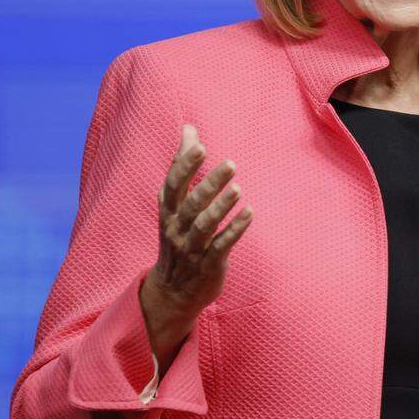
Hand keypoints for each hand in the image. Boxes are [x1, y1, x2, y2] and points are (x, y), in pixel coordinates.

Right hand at [138, 124, 252, 371]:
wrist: (172, 291)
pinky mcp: (208, 265)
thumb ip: (182, 164)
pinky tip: (249, 213)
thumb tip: (189, 128)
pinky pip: (221, 247)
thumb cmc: (178, 233)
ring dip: (221, 207)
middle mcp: (176, 228)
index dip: (184, 165)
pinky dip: (235, 230)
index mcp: (168, 210)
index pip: (173, 184)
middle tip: (230, 164)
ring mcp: (191, 248)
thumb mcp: (175, 201)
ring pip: (204, 226)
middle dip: (209, 184)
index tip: (199, 145)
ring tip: (238, 190)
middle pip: (191, 203)